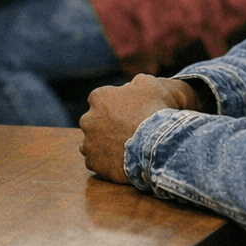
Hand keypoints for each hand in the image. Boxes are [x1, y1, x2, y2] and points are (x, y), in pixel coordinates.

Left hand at [79, 76, 199, 183]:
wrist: (158, 146)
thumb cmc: (154, 112)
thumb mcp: (149, 84)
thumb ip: (135, 82)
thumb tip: (133, 86)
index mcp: (98, 98)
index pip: (101, 99)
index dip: (114, 106)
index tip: (127, 113)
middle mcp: (88, 119)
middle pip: (94, 121)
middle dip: (106, 125)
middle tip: (125, 131)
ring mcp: (89, 143)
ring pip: (92, 142)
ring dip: (103, 144)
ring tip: (122, 148)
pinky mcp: (94, 163)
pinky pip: (95, 161)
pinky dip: (105, 162)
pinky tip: (120, 161)